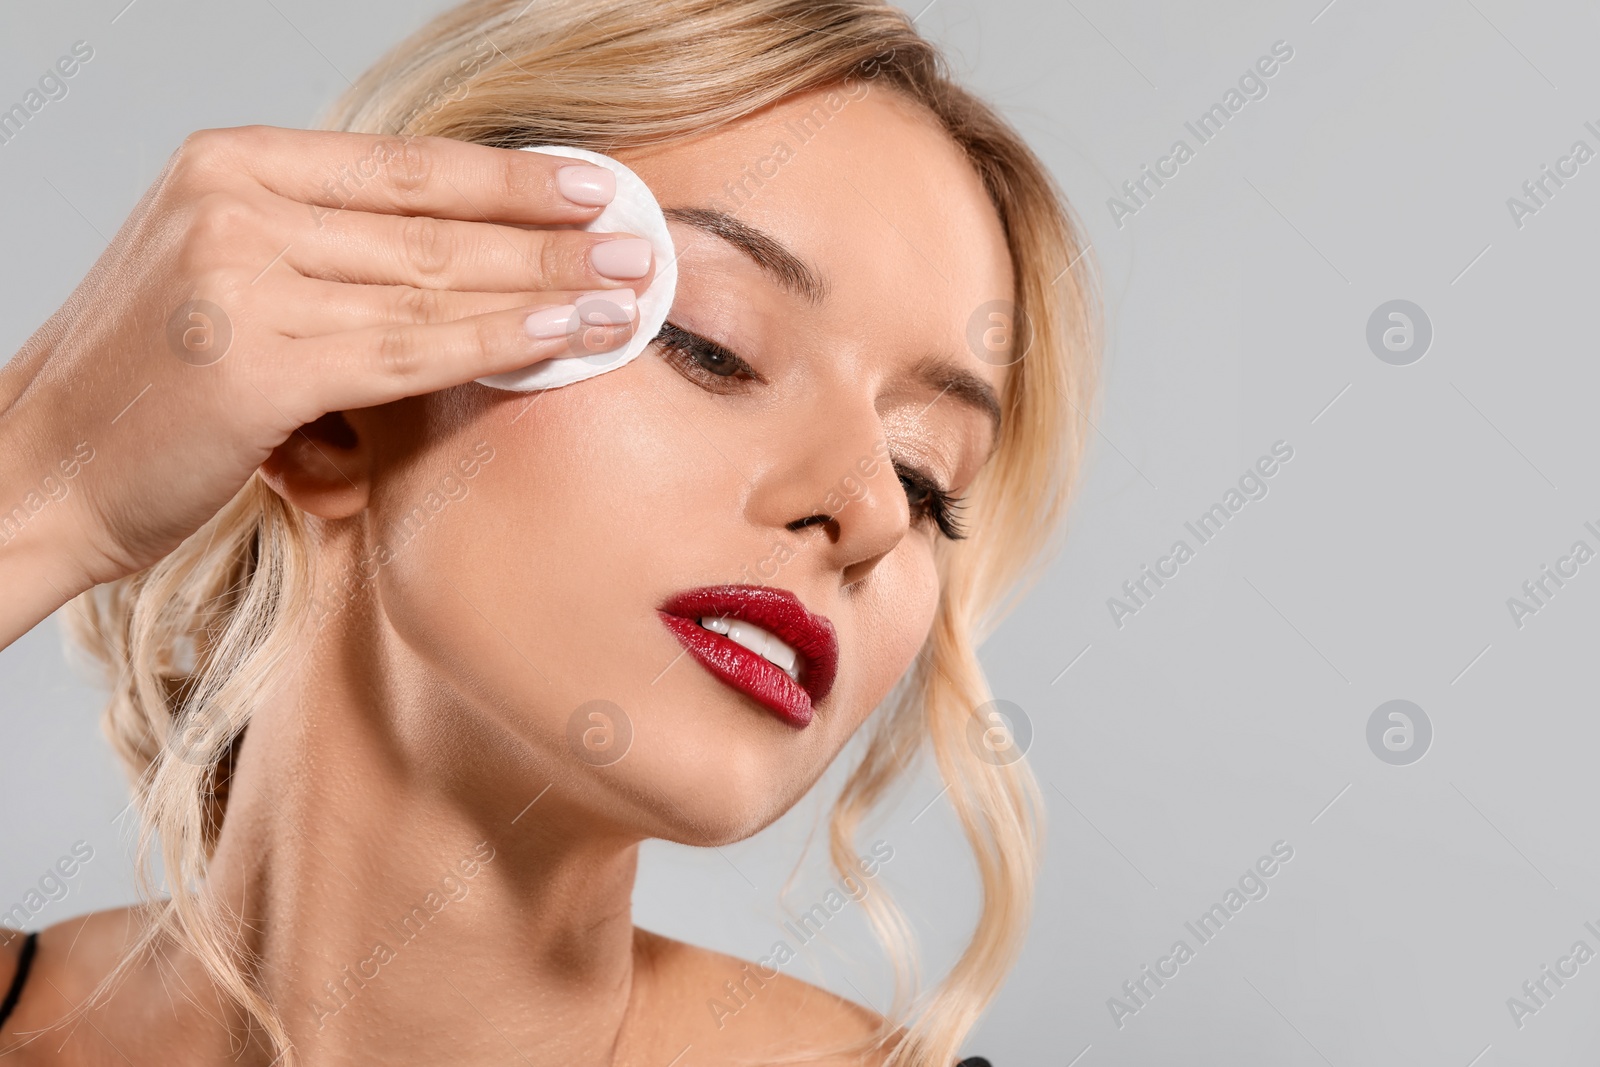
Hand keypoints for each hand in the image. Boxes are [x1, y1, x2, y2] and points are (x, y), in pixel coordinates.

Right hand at [0, 125, 650, 630]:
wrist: (39, 467)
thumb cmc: (147, 386)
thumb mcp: (226, 277)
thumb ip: (328, 251)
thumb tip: (465, 256)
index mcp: (232, 165)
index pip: (406, 166)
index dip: (512, 177)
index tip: (594, 187)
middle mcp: (236, 204)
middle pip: (434, 222)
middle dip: (552, 234)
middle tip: (640, 245)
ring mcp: (243, 277)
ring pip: (436, 284)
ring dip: (547, 288)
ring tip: (628, 293)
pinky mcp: (258, 360)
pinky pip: (413, 351)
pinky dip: (501, 343)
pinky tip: (567, 337)